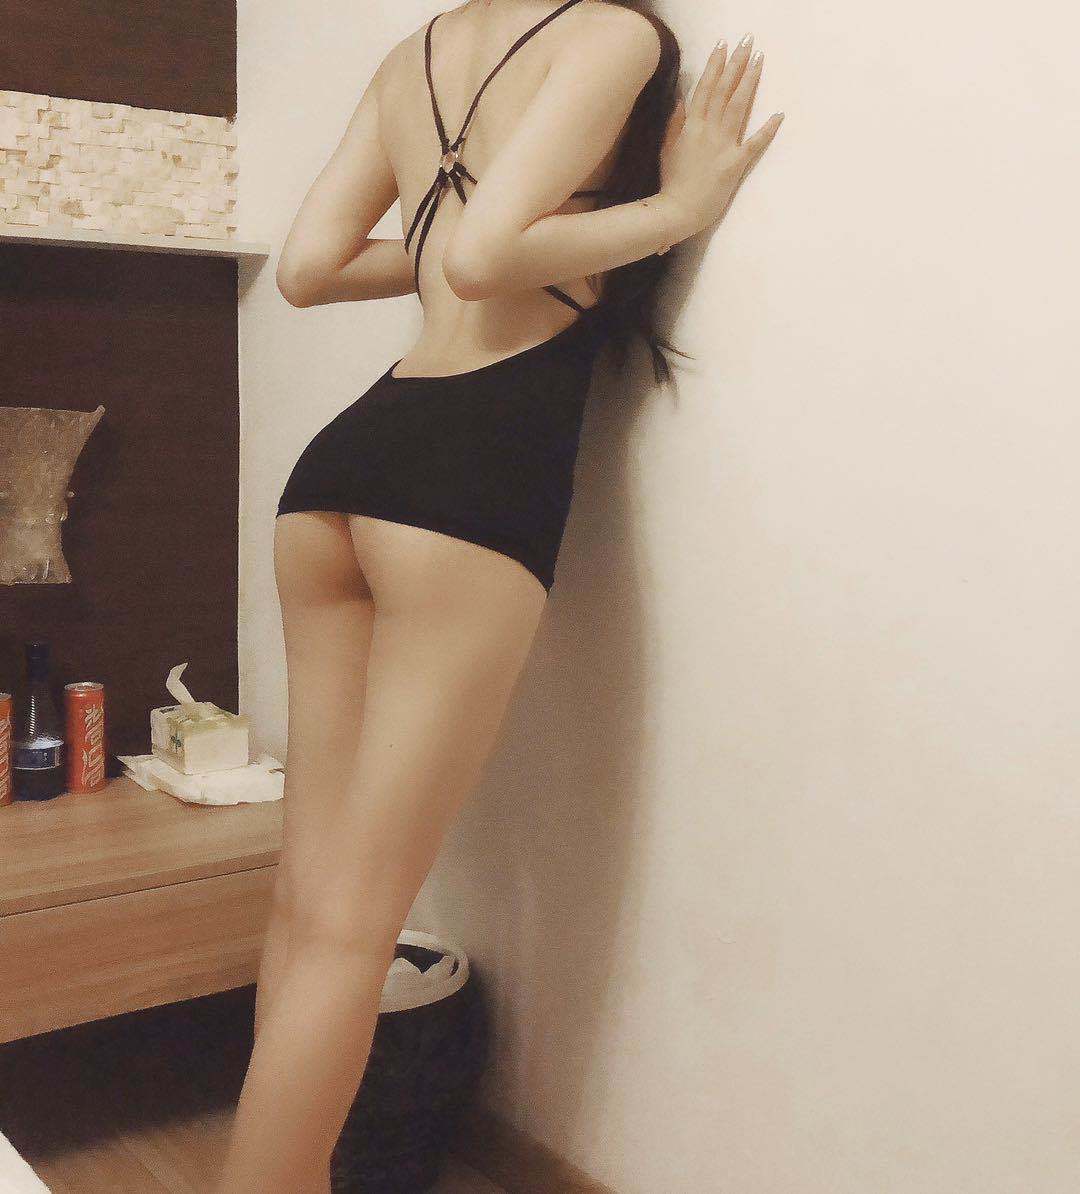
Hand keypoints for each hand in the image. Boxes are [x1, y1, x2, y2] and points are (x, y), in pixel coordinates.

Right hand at [658, 34, 783, 241]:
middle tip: (748, 42)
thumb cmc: (671, 182)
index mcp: (691, 126)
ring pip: (738, 107)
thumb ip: (675, 123)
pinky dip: (768, 129)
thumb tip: (681, 99)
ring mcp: (723, 146)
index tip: (723, 45)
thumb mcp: (667, 149)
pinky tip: (779, 114)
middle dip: (736, 64)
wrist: (677, 211)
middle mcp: (708, 130)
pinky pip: (755, 143)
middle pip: (724, 90)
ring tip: (759, 60)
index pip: (704, 88)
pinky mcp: (736, 163)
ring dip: (749, 82)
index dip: (715, 65)